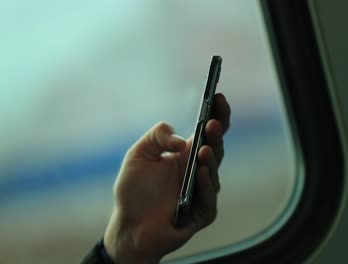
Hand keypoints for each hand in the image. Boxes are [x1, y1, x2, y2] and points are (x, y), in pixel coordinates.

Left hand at [104, 94, 230, 263]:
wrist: (129, 226)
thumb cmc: (134, 191)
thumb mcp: (138, 155)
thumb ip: (156, 137)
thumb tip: (180, 140)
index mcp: (186, 155)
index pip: (208, 132)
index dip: (217, 115)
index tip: (218, 97)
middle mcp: (197, 171)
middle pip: (215, 149)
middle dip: (217, 135)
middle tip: (214, 122)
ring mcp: (202, 192)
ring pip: (214, 173)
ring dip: (211, 159)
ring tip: (204, 148)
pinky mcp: (201, 214)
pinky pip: (208, 199)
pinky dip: (205, 186)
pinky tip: (200, 173)